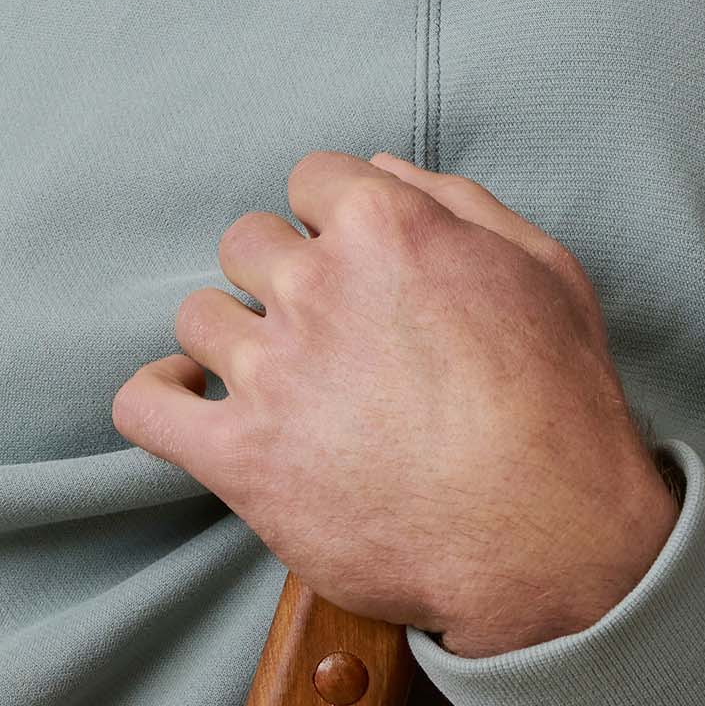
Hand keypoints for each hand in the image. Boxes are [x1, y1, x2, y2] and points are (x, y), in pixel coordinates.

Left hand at [110, 149, 679, 656]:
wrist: (550, 539)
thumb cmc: (560, 406)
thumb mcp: (544, 271)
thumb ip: (458, 203)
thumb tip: (378, 166)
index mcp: (386, 229)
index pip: (310, 179)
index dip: (331, 220)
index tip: (352, 265)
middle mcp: (317, 287)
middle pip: (247, 242)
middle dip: (280, 276)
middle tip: (326, 331)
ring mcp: (272, 373)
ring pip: (198, 317)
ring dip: (232, 340)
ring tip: (278, 378)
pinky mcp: (240, 457)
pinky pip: (144, 405)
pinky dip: (154, 394)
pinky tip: (188, 398)